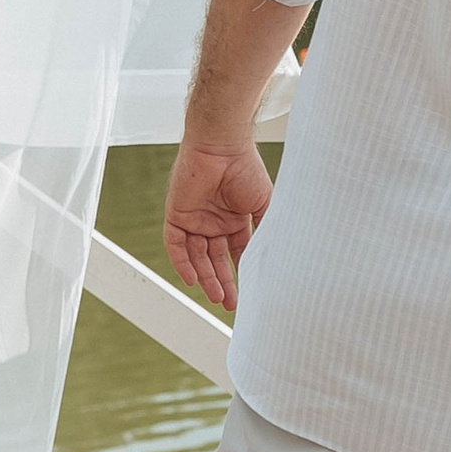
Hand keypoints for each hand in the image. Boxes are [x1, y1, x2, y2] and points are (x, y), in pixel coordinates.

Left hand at [164, 138, 272, 312]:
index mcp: (235, 219)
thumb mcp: (265, 204)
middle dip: (223, 283)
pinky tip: (194, 280)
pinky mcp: (177, 215)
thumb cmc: (247, 169)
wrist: (223, 147)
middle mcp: (214, 221)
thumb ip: (266, 230)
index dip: (242, 274)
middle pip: (216, 260)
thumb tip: (274, 259)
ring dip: (206, 278)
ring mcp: (195, 219)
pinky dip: (183, 263)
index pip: (237, 253)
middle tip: (230, 304)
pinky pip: (176, 245)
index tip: (249, 294)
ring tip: (217, 297)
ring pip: (198, 257)